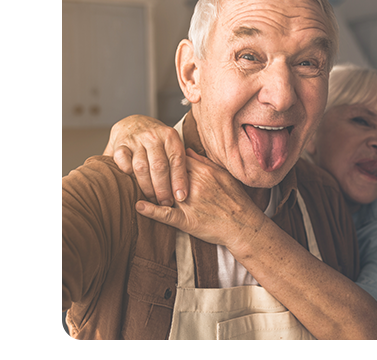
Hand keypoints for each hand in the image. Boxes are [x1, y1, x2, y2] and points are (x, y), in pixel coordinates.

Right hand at [103, 115, 188, 205]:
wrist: (133, 123)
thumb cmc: (157, 142)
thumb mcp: (171, 146)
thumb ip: (179, 163)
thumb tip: (186, 191)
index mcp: (170, 136)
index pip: (177, 160)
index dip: (179, 180)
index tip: (181, 197)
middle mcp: (153, 136)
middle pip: (159, 166)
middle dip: (163, 188)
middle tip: (166, 203)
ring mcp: (135, 140)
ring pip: (141, 167)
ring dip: (147, 187)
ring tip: (152, 199)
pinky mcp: (120, 144)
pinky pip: (122, 160)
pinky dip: (127, 172)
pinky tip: (132, 181)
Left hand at [135, 149, 265, 250]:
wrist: (243, 225)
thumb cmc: (236, 200)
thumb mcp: (224, 175)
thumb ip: (205, 162)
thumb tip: (188, 151)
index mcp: (204, 172)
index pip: (177, 159)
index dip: (165, 156)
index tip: (155, 154)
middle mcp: (194, 185)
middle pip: (167, 172)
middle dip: (154, 168)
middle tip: (139, 165)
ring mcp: (189, 203)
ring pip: (163, 191)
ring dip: (148, 187)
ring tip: (132, 182)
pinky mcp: (186, 221)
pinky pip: (165, 215)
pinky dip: (150, 211)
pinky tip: (138, 206)